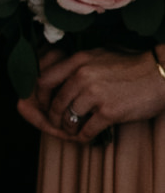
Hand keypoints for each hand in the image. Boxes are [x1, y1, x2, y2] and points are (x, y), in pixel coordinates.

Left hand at [22, 46, 164, 143]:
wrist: (162, 74)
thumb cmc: (133, 64)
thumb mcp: (101, 55)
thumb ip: (79, 64)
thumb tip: (59, 75)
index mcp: (78, 61)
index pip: (44, 80)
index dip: (39, 96)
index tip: (43, 104)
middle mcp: (82, 76)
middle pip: (56, 103)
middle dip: (54, 117)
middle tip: (59, 123)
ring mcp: (95, 94)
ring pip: (69, 118)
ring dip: (69, 128)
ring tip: (73, 130)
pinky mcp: (109, 111)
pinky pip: (87, 130)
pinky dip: (84, 137)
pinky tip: (86, 137)